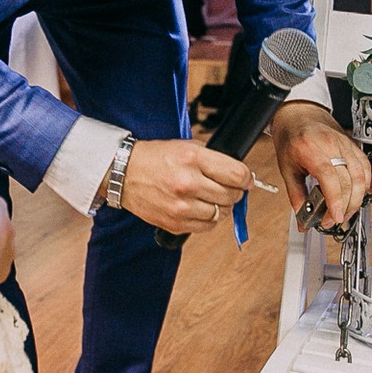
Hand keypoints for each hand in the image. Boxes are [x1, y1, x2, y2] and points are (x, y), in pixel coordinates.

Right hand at [117, 139, 250, 233]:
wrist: (124, 174)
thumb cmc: (156, 158)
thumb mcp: (186, 146)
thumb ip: (213, 159)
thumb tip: (239, 174)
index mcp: (193, 159)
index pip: (237, 174)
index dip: (247, 178)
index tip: (246, 179)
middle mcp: (188, 183)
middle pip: (231, 195)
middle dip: (235, 192)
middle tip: (229, 188)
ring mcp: (181, 206)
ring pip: (221, 213)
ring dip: (222, 206)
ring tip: (213, 198)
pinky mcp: (175, 223)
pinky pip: (207, 226)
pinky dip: (209, 219)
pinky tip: (201, 208)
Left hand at [272, 101, 368, 229]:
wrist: (299, 114)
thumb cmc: (291, 138)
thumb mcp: (286, 168)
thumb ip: (296, 196)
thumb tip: (303, 220)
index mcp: (310, 148)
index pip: (330, 176)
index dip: (335, 200)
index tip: (334, 218)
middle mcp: (331, 144)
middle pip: (349, 180)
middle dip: (344, 206)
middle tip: (333, 220)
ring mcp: (346, 144)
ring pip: (362, 176)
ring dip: (356, 200)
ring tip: (344, 213)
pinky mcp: (354, 146)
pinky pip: (366, 169)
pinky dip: (364, 186)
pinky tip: (355, 197)